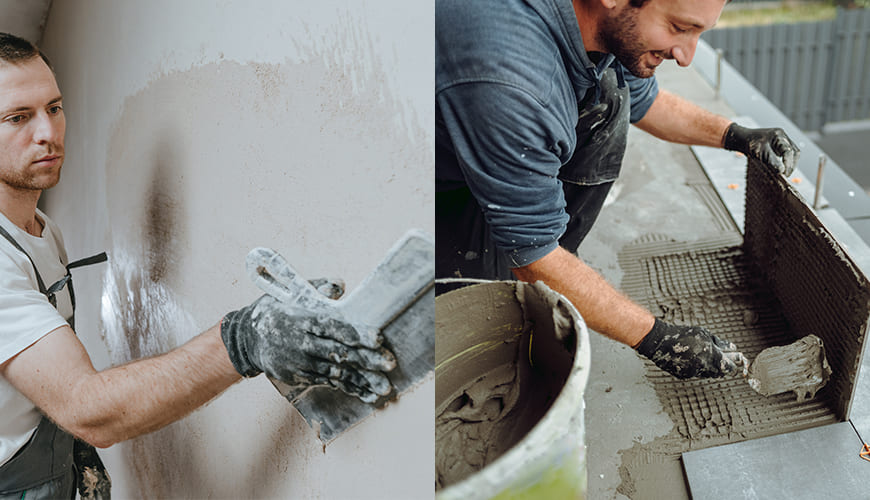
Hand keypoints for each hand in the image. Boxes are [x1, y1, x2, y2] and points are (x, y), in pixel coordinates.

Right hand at [221, 290, 396, 403]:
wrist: (247, 339)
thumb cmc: (276, 311)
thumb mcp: (292, 294)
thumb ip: (319, 289)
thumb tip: (340, 285)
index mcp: (304, 320)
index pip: (335, 328)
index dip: (357, 334)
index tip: (378, 339)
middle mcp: (303, 344)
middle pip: (339, 353)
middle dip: (367, 360)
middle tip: (390, 364)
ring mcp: (301, 363)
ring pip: (336, 373)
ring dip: (362, 380)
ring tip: (383, 387)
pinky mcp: (300, 376)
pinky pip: (329, 383)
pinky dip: (349, 388)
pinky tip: (366, 393)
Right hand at [634, 319, 747, 378]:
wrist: (659, 342)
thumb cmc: (681, 334)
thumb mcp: (704, 334)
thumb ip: (720, 343)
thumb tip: (732, 348)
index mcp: (710, 356)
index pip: (729, 368)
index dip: (734, 364)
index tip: (737, 360)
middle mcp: (702, 367)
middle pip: (720, 373)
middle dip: (723, 366)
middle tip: (726, 358)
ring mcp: (692, 373)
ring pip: (708, 374)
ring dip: (711, 367)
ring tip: (708, 356)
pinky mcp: (683, 376)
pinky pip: (696, 373)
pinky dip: (698, 367)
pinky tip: (693, 358)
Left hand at [723, 122, 799, 176]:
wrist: (742, 140)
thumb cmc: (750, 144)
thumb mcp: (760, 153)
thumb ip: (772, 161)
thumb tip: (782, 171)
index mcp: (779, 135)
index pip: (788, 151)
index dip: (788, 163)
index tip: (784, 173)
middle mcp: (782, 136)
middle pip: (794, 152)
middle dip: (791, 164)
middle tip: (785, 175)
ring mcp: (782, 141)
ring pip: (792, 153)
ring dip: (790, 163)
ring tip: (784, 173)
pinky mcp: (780, 146)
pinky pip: (787, 154)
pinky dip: (786, 162)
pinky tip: (781, 168)